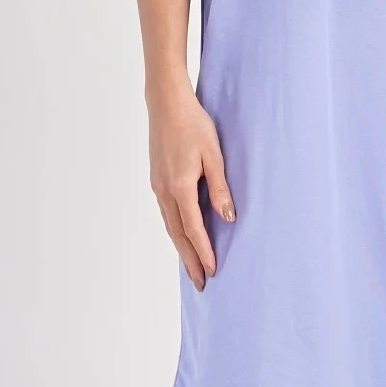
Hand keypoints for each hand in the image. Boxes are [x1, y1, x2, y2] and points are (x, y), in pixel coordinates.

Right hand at [147, 79, 235, 290]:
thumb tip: (228, 217)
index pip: (193, 228)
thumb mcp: (214, 154)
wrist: (166, 103)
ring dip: (181, 247)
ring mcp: (158, 185)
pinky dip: (175, 229)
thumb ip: (220, 187)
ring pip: (170, 224)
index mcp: (180, 186)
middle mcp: (164, 190)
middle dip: (190, 259)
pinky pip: (166, 212)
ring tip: (192, 266)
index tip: (212, 270)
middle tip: (201, 283)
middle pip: (177, 234)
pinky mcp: (157, 178)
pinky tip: (182, 235)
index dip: (204, 251)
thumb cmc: (193, 123)